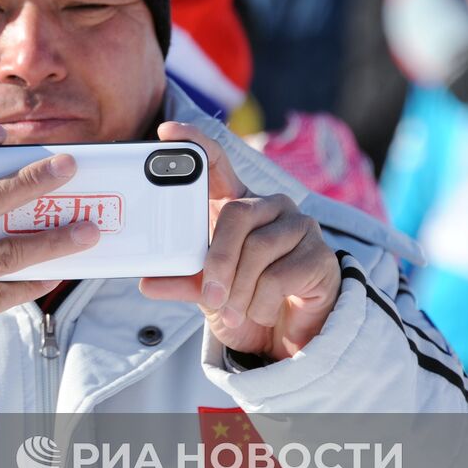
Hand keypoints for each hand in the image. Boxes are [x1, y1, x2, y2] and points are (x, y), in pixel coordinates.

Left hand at [138, 122, 341, 361]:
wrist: (286, 334)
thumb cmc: (244, 298)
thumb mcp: (206, 290)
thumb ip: (180, 282)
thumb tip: (147, 281)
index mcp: (237, 205)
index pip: (216, 164)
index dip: (194, 143)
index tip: (167, 133)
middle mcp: (269, 206)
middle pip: (237, 215)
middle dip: (219, 261)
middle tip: (211, 296)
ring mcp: (299, 226)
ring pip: (258, 250)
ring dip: (239, 291)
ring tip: (234, 312)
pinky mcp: (320, 254)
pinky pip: (280, 277)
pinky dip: (262, 303)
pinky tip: (262, 310)